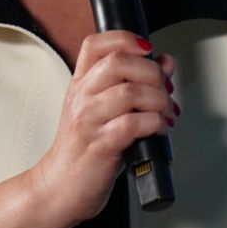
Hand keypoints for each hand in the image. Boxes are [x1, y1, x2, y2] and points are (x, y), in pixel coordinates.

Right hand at [34, 32, 177, 226]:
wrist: (60, 188)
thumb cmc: (84, 151)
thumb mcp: (105, 111)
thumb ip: (134, 84)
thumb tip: (165, 63)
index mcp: (80, 84)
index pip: (96, 44)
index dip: (126, 39)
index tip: (148, 49)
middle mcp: (82, 98)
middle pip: (120, 62)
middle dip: (153, 73)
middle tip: (165, 90)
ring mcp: (89, 121)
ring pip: (131, 92)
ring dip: (160, 101)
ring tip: (166, 113)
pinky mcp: (100, 145)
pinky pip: (134, 124)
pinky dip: (156, 123)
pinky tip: (160, 129)